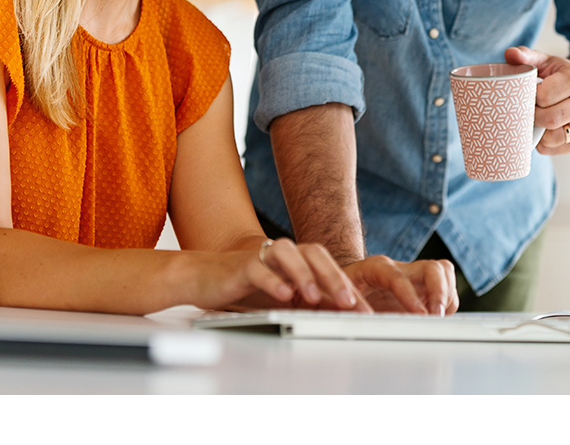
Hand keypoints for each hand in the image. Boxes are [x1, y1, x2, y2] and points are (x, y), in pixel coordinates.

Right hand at [207, 238, 369, 312]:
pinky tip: (282, 294)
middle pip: (314, 254)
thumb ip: (310, 303)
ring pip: (288, 253)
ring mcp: (262, 257)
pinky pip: (259, 268)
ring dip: (303, 273)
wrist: (204, 277)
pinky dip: (272, 280)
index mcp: (297, 261)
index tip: (365, 311)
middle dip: (333, 277)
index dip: (348, 287)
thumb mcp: (284, 298)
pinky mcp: (241, 266)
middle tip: (348, 301)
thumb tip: (342, 315)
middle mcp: (284, 255)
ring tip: (313, 296)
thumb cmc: (246, 288)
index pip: (328, 268)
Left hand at [343, 256, 458, 315]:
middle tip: (436, 317)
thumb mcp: (336, 297)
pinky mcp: (423, 287)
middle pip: (431, 268)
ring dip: (446, 297)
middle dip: (439, 292)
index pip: (397, 276)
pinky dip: (448, 303)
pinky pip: (447, 287)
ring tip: (437, 318)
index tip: (419, 315)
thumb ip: (348, 308)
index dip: (409, 295)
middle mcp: (399, 268)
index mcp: (376, 267)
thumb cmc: (341, 291)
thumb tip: (356, 323)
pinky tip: (438, 318)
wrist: (346, 285)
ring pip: (443, 273)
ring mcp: (413, 276)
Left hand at [505, 45, 569, 154]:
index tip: (526, 94)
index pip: (545, 96)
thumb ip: (526, 55)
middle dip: (532, 117)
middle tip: (526, 110)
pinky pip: (556, 149)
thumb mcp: (544, 61)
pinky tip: (541, 132)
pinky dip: (543, 144)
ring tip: (534, 120)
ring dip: (538, 133)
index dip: (530, 98)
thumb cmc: (557, 75)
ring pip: (554, 138)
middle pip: (550, 119)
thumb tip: (509, 54)